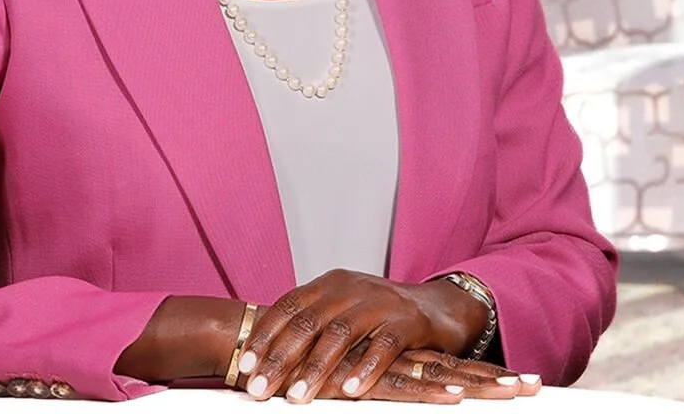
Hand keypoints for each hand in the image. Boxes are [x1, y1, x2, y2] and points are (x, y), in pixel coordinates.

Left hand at [235, 269, 491, 402]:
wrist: (438, 308)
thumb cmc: (381, 317)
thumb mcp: (342, 312)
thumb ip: (312, 328)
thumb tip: (266, 359)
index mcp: (329, 285)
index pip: (288, 307)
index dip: (265, 336)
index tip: (245, 367)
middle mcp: (351, 289)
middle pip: (308, 323)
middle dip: (280, 358)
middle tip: (259, 389)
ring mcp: (380, 303)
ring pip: (341, 335)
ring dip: (316, 369)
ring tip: (297, 398)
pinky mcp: (407, 323)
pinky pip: (383, 346)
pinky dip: (365, 369)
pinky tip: (350, 391)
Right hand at [317, 350, 541, 402]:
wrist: (264, 348)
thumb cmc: (300, 368)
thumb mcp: (341, 378)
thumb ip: (365, 379)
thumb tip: (378, 392)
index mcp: (395, 358)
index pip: (447, 365)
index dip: (482, 374)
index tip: (521, 383)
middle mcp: (395, 359)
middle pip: (455, 368)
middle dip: (496, 380)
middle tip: (537, 386)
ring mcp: (382, 367)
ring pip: (441, 376)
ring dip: (480, 384)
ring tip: (517, 392)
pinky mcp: (364, 379)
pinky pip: (404, 387)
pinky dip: (433, 392)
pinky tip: (459, 397)